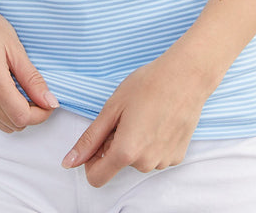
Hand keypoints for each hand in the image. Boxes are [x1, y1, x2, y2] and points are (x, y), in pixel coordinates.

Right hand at [0, 0, 58, 132]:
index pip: (21, 117)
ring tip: (19, 88)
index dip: (41, 114)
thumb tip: (50, 102)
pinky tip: (2, 87)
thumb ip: (32, 79)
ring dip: (15, 113)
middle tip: (36, 92)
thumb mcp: (14, 47)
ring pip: (0, 124)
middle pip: (12, 125)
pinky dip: (0, 109)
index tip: (48, 101)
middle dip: (30, 114)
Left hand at [61, 43, 215, 186]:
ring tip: (144, 115)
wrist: (186, 76)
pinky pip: (155, 156)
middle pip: (118, 165)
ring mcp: (164, 161)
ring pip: (137, 160)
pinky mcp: (178, 156)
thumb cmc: (148, 85)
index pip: (96, 178)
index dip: (91, 160)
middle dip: (116, 145)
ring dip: (135, 144)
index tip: (99, 140)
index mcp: (126, 152)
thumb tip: (69, 162)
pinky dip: (152, 143)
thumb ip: (90, 139)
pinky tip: (159, 120)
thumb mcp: (112, 108)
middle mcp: (146, 163)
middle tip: (126, 116)